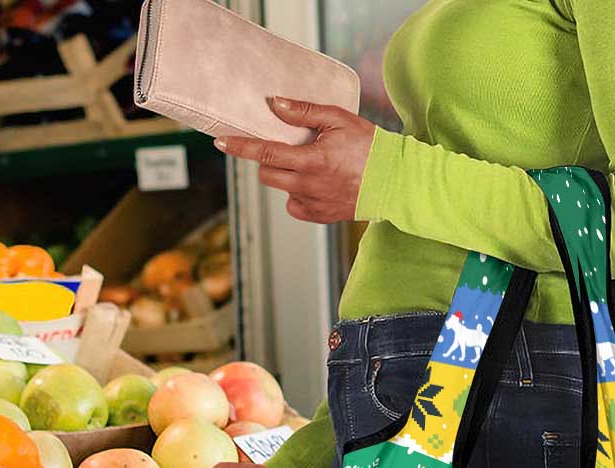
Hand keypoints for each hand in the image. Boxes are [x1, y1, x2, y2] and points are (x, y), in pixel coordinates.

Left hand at [213, 96, 375, 223]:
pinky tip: (315, 184)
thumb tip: (275, 104)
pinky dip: (297, 194)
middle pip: (267, 174)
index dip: (240, 147)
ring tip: (309, 165)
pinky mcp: (319, 216)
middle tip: (286, 147)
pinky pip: (294, 205)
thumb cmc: (369, 147)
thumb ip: (304, 112)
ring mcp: (313, 204)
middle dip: (268, 159)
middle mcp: (309, 186)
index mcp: (312, 161)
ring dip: (285, 175)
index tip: (221, 142)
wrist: (394, 182)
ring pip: (281, 189)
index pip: (266, 153)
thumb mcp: (339, 119)